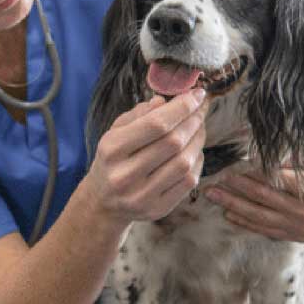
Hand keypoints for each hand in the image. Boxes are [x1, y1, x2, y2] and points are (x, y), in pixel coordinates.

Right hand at [86, 89, 208, 223]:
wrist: (102, 202)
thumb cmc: (112, 160)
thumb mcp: (115, 132)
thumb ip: (139, 114)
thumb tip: (165, 101)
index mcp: (112, 149)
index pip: (156, 124)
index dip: (182, 107)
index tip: (197, 94)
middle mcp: (125, 174)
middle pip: (173, 142)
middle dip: (193, 121)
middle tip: (201, 109)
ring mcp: (141, 195)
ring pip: (184, 162)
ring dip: (198, 140)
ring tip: (199, 127)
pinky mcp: (157, 209)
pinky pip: (188, 181)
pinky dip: (197, 161)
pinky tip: (193, 150)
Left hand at [204, 149, 303, 242]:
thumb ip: (297, 153)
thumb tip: (269, 152)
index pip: (278, 179)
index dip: (255, 171)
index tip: (235, 164)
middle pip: (266, 197)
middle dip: (238, 187)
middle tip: (217, 177)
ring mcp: (302, 227)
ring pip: (260, 216)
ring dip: (233, 205)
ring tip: (213, 194)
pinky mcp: (295, 237)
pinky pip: (264, 230)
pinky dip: (244, 222)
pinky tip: (227, 213)